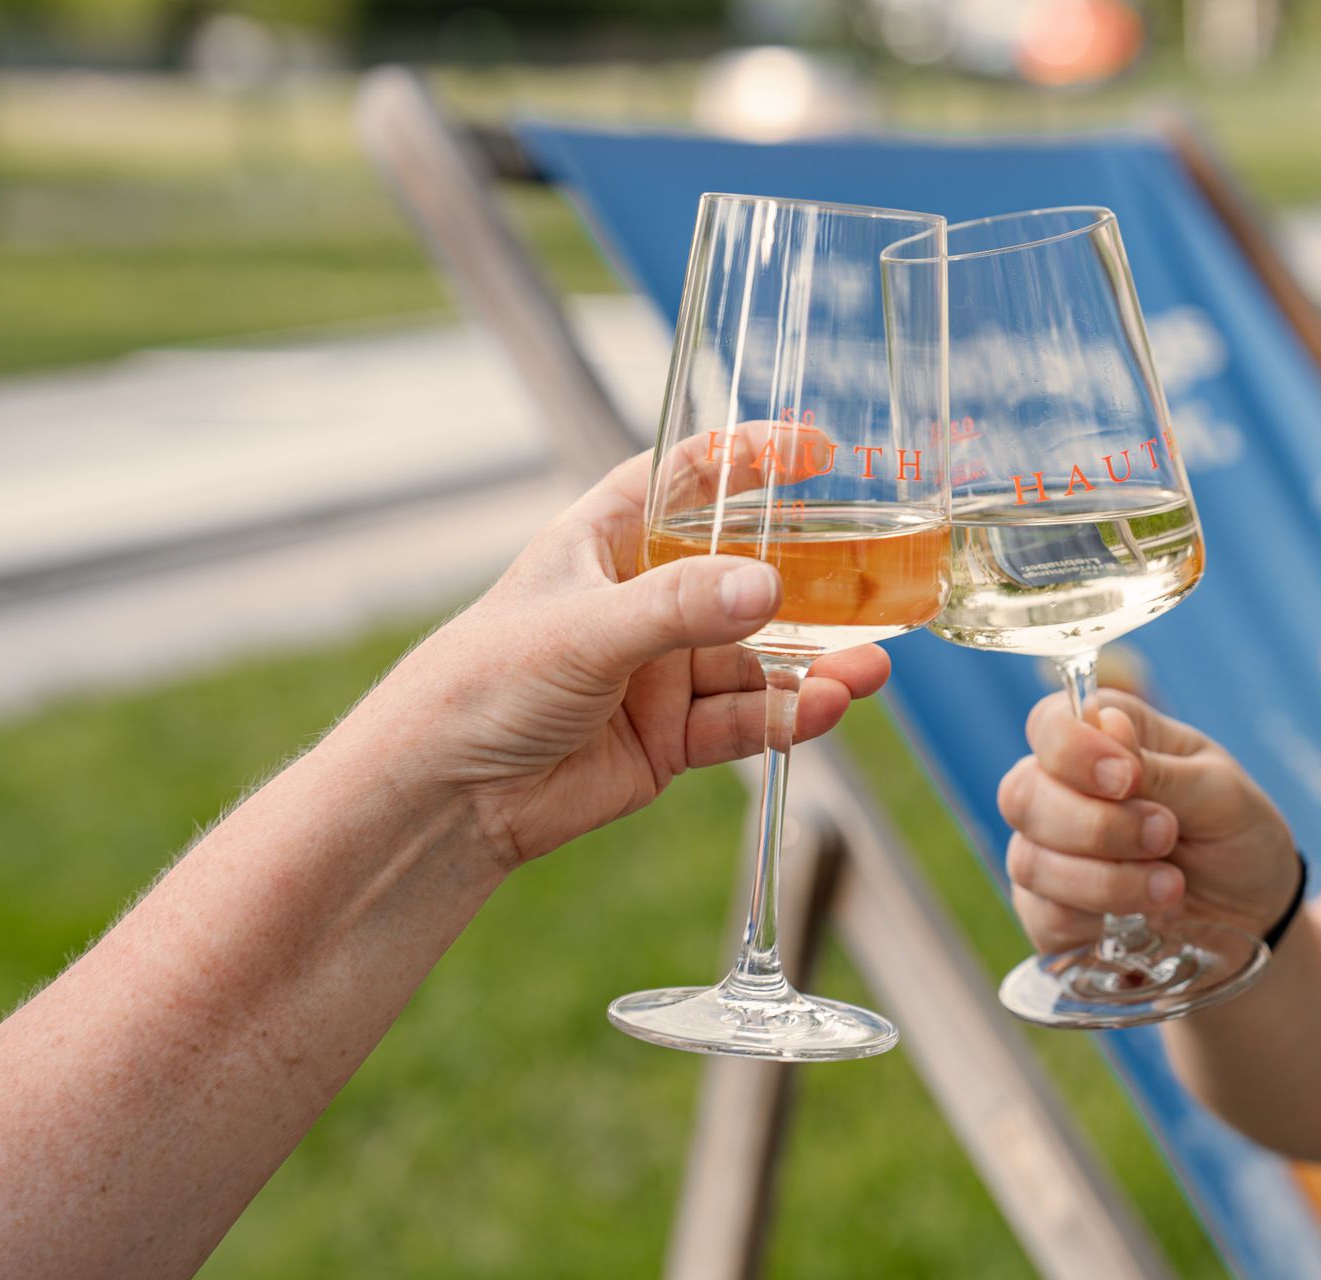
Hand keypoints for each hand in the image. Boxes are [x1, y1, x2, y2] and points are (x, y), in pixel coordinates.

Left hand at [337, 450, 889, 865]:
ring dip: (814, 663)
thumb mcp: (584, 629)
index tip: (817, 451)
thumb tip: (771, 587)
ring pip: (757, 658)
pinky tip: (827, 708)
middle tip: (876, 574)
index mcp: (608, 542)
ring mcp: (660, 671)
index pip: (688, 478)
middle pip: (743, 575)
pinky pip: (746, 718)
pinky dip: (788, 716)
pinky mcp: (671, 736)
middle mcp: (641, 600)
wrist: (444, 798)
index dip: (749, 459)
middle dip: (810, 579)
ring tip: (869, 669)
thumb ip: (679, 607)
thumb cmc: (483, 683)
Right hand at [998, 691, 1297, 952]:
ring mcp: (1047, 853)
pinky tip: (1141, 918)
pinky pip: (1044, 917)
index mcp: (1104, 740)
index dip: (1071, 750)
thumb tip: (1107, 726)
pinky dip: (1096, 920)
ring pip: (1030, 861)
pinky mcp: (1048, 912)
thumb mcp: (1221, 794)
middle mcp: (1061, 790)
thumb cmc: (1234, 834)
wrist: (1252, 915)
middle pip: (1023, 795)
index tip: (1127, 778)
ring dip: (1106, 880)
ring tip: (1172, 886)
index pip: (1049, 725)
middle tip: (1165, 834)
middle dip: (1096, 825)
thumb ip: (1161, 767)